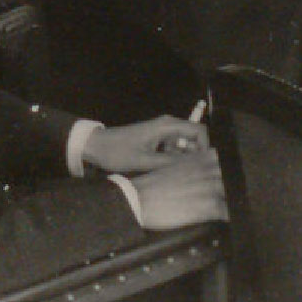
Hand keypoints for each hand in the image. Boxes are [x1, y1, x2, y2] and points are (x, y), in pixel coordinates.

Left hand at [84, 117, 208, 174]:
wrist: (95, 146)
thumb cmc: (118, 152)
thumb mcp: (143, 161)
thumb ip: (169, 164)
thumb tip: (190, 168)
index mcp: (168, 126)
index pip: (198, 131)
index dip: (206, 147)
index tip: (205, 164)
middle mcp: (168, 125)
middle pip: (192, 137)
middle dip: (195, 154)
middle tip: (194, 173)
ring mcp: (161, 131)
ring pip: (182, 144)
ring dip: (183, 158)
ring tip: (181, 176)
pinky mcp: (155, 138)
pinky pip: (172, 147)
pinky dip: (173, 158)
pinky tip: (168, 172)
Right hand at [127, 152, 226, 228]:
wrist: (137, 200)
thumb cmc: (152, 186)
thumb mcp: (175, 167)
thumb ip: (194, 165)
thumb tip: (207, 169)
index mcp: (200, 160)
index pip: (226, 159)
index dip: (230, 169)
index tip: (232, 177)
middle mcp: (208, 171)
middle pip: (231, 176)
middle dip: (233, 185)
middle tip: (233, 194)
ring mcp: (209, 188)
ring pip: (232, 192)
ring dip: (233, 200)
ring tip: (233, 207)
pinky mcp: (206, 206)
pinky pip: (226, 211)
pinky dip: (229, 215)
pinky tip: (228, 218)